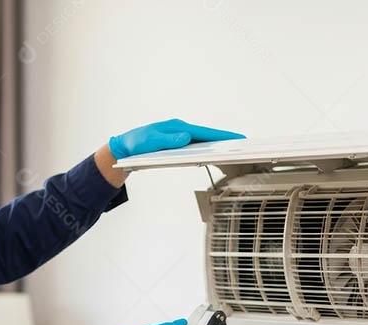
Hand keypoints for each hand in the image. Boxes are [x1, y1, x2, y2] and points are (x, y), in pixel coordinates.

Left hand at [108, 118, 244, 159]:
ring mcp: (179, 136)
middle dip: (224, 140)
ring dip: (216, 145)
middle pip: (207, 136)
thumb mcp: (151, 142)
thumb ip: (168, 141)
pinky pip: (195, 147)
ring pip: (202, 141)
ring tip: (232, 151)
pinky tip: (213, 154)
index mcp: (177, 127)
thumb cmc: (136, 144)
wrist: (125, 146)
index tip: (237, 138)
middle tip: (242, 144)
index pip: (204, 133)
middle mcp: (181, 130)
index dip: (221, 136)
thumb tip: (187, 138)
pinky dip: (206, 149)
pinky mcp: (177, 144)